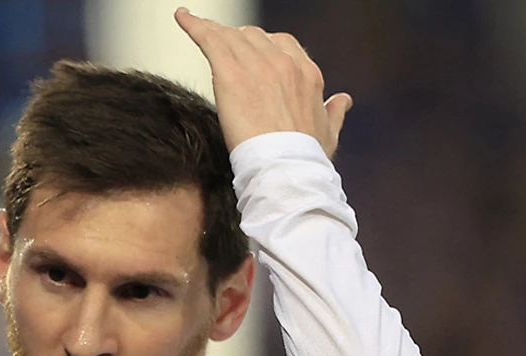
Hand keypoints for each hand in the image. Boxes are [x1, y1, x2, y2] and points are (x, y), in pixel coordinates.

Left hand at [175, 7, 352, 158]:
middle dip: (238, 40)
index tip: (252, 55)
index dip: (264, 48)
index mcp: (306, 73)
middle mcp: (283, 62)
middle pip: (254, 37)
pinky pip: (209, 39)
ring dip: (214, 32)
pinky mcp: (230, 73)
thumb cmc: (306, 158)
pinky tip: (182, 18)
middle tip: (222, 46)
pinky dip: (193, 25)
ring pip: (231, 36)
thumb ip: (335, 112)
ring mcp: (257, 65)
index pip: (282, 45)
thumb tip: (343, 100)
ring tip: (199, 27)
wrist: (286, 167)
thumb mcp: (329, 133)